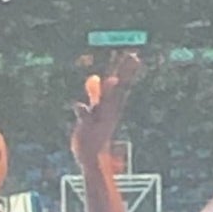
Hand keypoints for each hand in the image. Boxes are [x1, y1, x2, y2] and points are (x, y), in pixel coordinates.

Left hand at [70, 50, 142, 165]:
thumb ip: (95, 93)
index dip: (126, 70)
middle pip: (118, 89)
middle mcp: (109, 110)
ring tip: (114, 80)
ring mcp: (99, 118)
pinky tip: (78, 105)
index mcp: (112, 105)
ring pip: (105, 103)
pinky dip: (83, 112)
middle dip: (124, 74)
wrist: (91, 156)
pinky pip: (85, 118)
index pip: (121, 84)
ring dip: (109, 93)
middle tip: (133, 57)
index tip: (134, 55)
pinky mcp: (87, 127)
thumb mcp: (96, 109)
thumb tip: (94, 77)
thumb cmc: (94, 132)